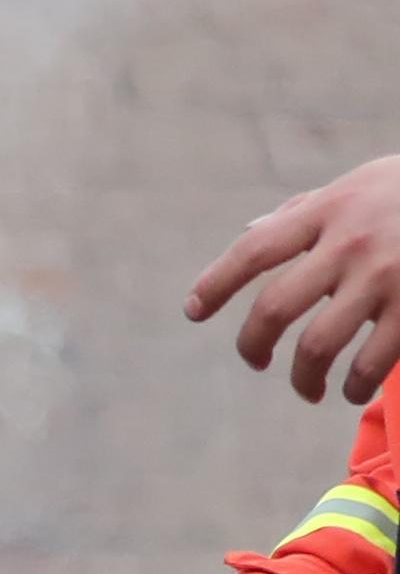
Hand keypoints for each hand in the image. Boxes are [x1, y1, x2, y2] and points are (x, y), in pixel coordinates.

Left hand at [189, 156, 399, 401]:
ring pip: (318, 347)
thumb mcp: (362, 183)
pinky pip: (373, 363)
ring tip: (307, 389)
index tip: (193, 311)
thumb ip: (306, 211)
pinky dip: (356, 385)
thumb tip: (249, 234)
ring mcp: (388, 278)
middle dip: (253, 345)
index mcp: (331, 210)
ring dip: (303, 379)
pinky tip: (352, 390)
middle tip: (255, 361)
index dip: (215, 285)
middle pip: (274, 308)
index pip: (253, 251)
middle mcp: (353, 244)